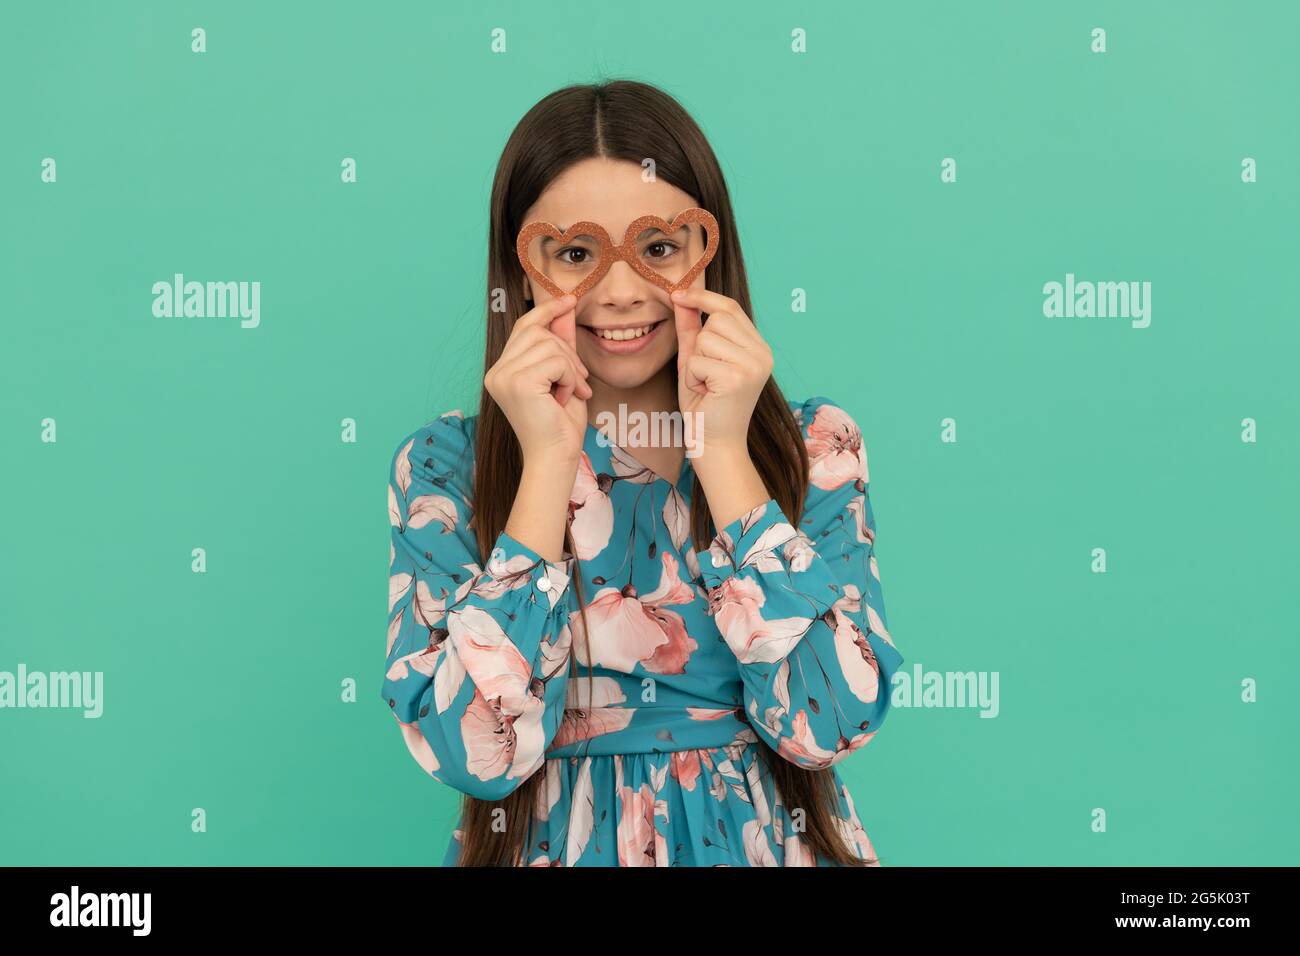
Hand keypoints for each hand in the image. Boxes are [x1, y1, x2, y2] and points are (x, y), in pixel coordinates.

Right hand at [484, 294, 591, 464]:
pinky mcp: (518, 382)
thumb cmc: (560, 424)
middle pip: (538, 332)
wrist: (555, 457)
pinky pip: (555, 360)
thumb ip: (562, 343)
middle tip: (580, 381)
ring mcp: (503, 376)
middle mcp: (496, 371)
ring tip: (570, 392)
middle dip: (567, 351)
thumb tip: (566, 306)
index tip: (570, 300)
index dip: (546, 311)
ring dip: (569, 367)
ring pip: (549, 344)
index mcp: (501, 370)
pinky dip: (568, 377)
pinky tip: (563, 397)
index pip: (523, 326)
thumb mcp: (563, 375)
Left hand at [671, 287, 773, 461]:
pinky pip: (698, 360)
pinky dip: (693, 377)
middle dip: (700, 344)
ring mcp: (754, 365)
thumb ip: (691, 329)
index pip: (730, 307)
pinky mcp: (739, 377)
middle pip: (717, 319)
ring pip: (706, 338)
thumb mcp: (696, 360)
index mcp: (758, 347)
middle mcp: (762, 353)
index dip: (703, 298)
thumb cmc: (705, 405)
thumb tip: (681, 296)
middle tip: (705, 374)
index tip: (678, 294)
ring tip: (705, 385)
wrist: (713, 445)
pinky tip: (705, 393)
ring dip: (695, 363)